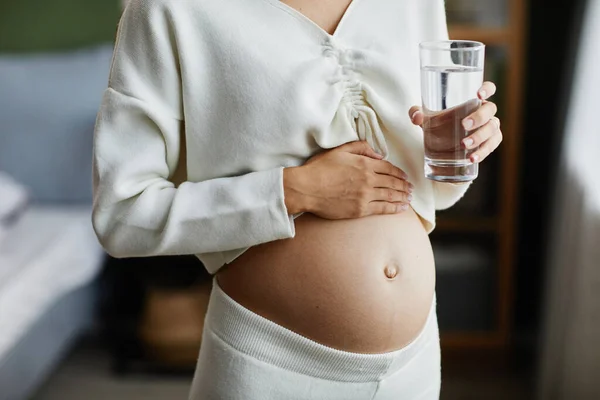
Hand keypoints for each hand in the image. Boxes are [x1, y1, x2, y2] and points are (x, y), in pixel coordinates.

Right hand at [283, 141, 413, 218]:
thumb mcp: (340, 150)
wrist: (306, 188)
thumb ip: (360, 147)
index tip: (404, 176)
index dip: (399, 173)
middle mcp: (368, 180)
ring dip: (403, 197)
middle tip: (411, 188)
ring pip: (390, 196)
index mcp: (364, 164)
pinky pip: (382, 209)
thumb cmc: (319, 168)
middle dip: (404, 186)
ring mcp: (365, 196)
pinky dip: (395, 208)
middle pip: (393, 182)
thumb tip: (378, 154)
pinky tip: (402, 208)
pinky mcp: (360, 210)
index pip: (388, 168)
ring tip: (409, 198)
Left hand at [408, 81, 502, 162]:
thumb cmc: (438, 125)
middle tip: (464, 125)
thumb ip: (417, 113)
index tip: (478, 94)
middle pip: (490, 110)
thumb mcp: (426, 119)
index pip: (488, 88)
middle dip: (479, 117)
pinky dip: (483, 152)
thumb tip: (416, 117)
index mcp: (473, 101)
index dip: (487, 88)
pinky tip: (472, 158)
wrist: (442, 148)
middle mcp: (485, 112)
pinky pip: (491, 146)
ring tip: (464, 145)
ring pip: (493, 129)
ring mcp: (489, 128)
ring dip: (480, 136)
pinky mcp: (489, 143)